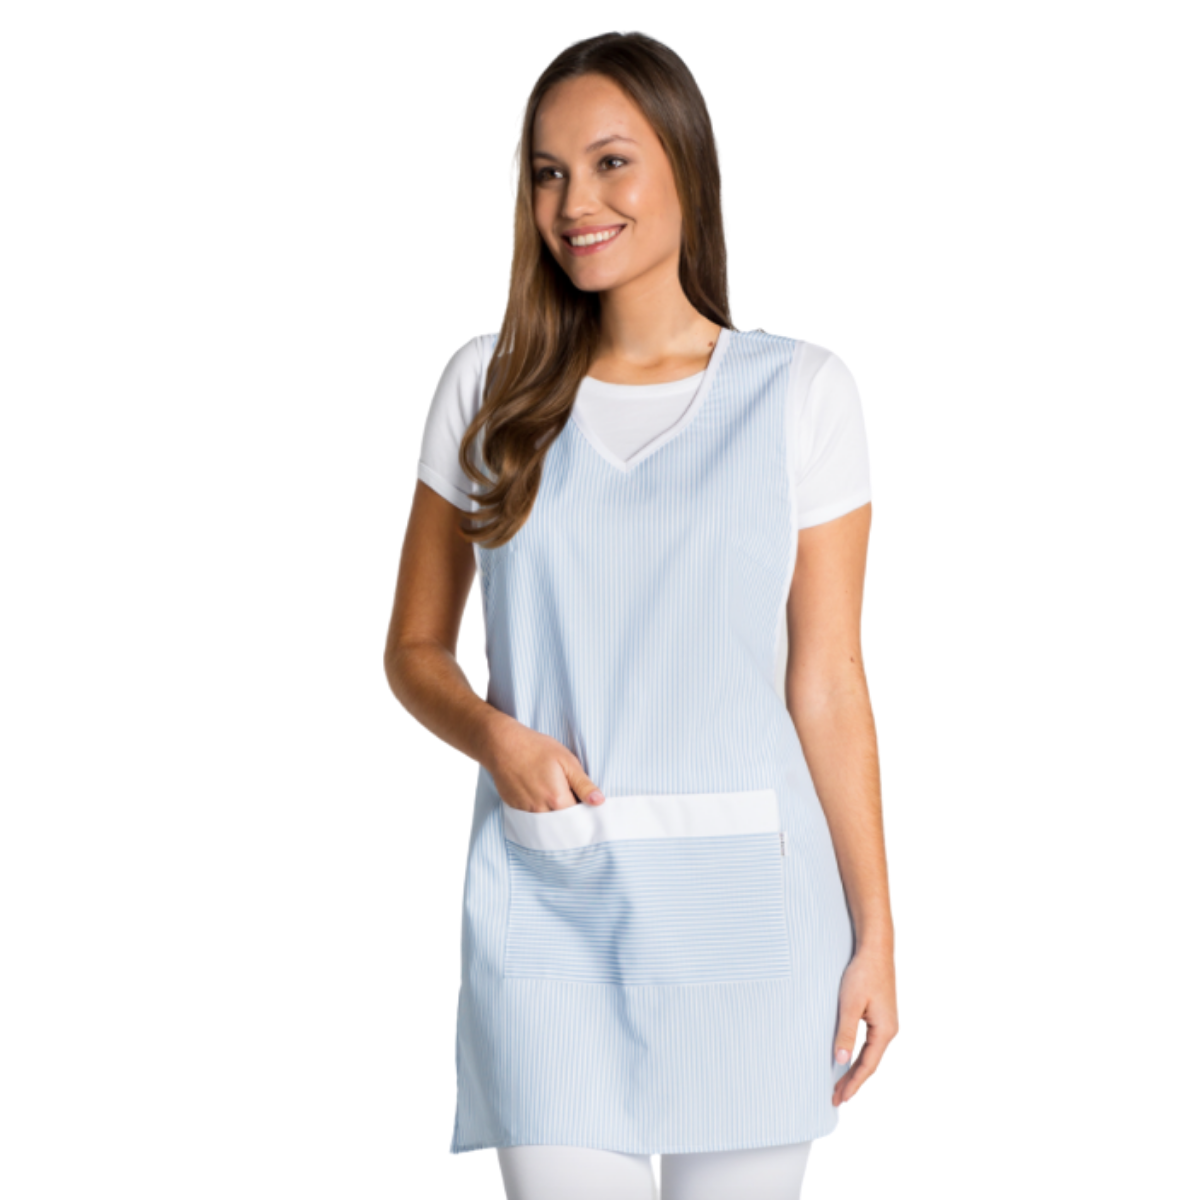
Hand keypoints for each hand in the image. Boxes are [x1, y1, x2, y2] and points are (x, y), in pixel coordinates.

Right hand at [486, 720, 604, 812]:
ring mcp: (526, 812)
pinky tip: (539, 794)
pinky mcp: (515, 808)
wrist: (503, 745)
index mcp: (557, 800)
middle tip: (571, 798)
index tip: (586, 804)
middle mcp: (541, 811)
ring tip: (553, 794)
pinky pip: (533, 818)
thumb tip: (599, 801)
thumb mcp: (566, 761)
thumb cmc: (537, 749)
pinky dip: (540, 812)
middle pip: (563, 824)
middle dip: (570, 817)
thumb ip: (583, 784)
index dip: (585, 812)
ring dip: (555, 815)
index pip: (579, 818)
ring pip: (548, 823)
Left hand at [832, 944, 897, 1105]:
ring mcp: (885, 1022)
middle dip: (852, 1080)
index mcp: (885, 1031)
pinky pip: (868, 1041)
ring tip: (838, 1083)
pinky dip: (857, 1053)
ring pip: (869, 1053)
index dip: (853, 1083)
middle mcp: (888, 1029)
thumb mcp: (850, 1004)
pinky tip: (846, 1057)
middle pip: (869, 1063)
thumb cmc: (863, 973)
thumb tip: (840, 1060)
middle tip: (835, 1097)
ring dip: (854, 1068)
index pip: (867, 1065)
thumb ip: (845, 1032)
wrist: (875, 948)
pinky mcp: (879, 1014)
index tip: (841, 1098)